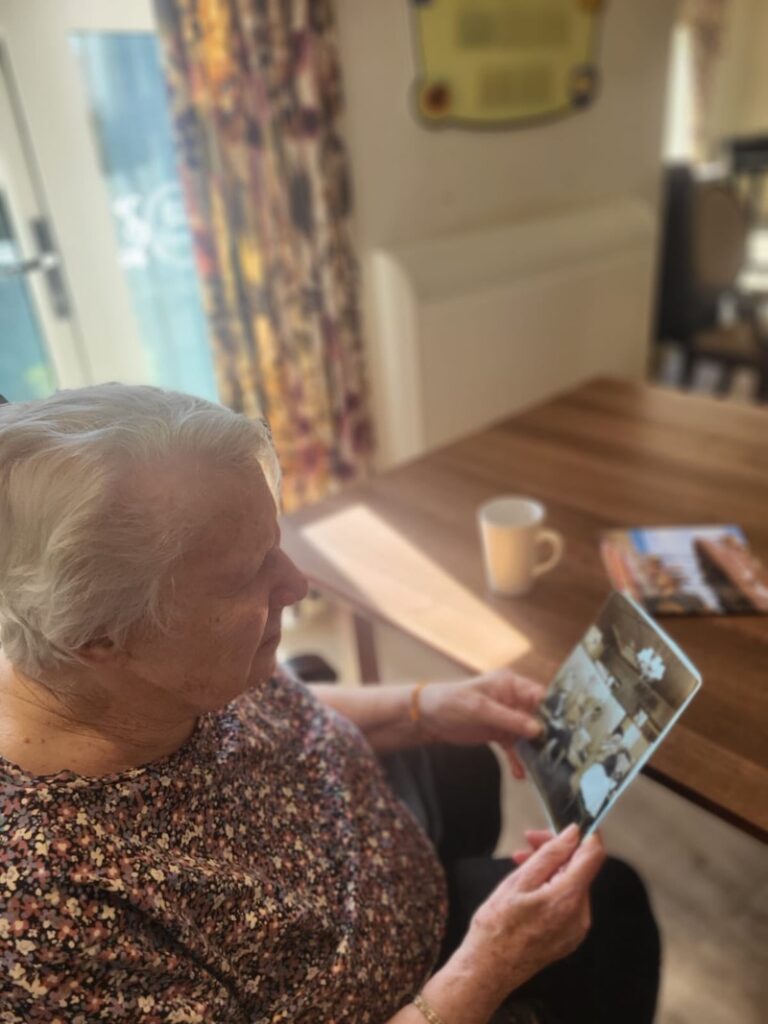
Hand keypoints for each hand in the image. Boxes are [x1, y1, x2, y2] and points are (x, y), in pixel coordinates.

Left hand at [418, 669, 545, 778]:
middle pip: (538, 716)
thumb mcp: (479, 709)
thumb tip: (537, 729)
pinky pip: (515, 747)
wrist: (427, 717)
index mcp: (510, 684)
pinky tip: (521, 773)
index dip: (552, 711)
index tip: (565, 730)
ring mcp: (507, 717)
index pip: (539, 695)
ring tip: (541, 768)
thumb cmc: (450, 702)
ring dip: (533, 751)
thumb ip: (509, 719)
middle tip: (556, 753)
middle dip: (546, 734)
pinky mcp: (499, 732)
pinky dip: (518, 759)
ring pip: (528, 734)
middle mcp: (512, 699)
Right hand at [454, 826, 605, 1008]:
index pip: (593, 855)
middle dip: (557, 849)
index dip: (584, 833)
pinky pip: (567, 902)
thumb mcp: (518, 881)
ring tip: (521, 861)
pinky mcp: (569, 937)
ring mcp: (576, 929)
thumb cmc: (496, 927)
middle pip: (580, 868)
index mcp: (568, 899)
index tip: (569, 822)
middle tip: (529, 839)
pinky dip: (552, 887)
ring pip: (572, 884)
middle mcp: (580, 915)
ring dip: (551, 867)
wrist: (487, 971)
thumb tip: (573, 834)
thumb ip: (549, 855)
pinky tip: (529, 884)